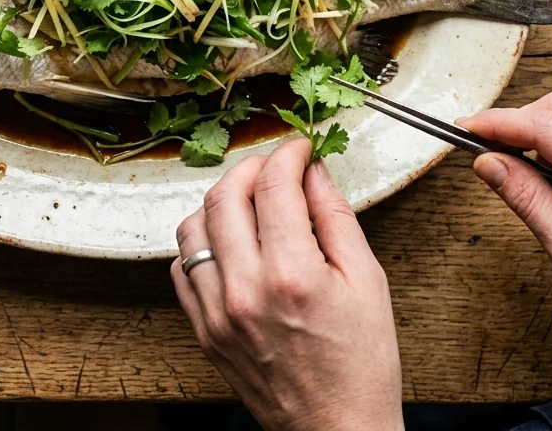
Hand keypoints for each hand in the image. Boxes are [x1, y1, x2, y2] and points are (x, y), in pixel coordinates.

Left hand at [171, 138, 402, 430]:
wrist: (336, 430)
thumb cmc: (360, 366)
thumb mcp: (368, 282)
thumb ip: (336, 218)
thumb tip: (315, 171)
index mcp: (292, 276)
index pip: (273, 185)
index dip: (287, 154)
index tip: (299, 148)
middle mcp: (244, 290)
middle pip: (225, 195)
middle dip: (251, 166)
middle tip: (275, 166)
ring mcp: (216, 311)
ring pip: (193, 225)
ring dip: (219, 201)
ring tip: (250, 201)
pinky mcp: (202, 329)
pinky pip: (182, 267)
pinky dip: (201, 242)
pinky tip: (229, 242)